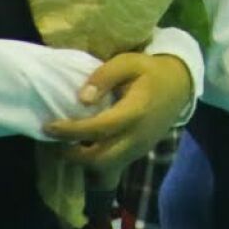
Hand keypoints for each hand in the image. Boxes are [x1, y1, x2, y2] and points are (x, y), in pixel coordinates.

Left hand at [45, 53, 193, 172]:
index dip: (71, 131)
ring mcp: (140, 147)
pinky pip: (114, 165)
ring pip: (106, 167)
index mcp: (135, 112)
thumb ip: (104, 77)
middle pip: (101, 158)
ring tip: (64, 145)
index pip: (99, 128)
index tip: (48, 126)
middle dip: (72, 154)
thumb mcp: (128, 62)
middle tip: (53, 141)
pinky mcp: (140, 152)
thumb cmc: (150, 71)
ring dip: (82, 160)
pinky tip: (82, 146)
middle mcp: (138, 135)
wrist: (180, 85)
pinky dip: (95, 160)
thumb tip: (82, 99)